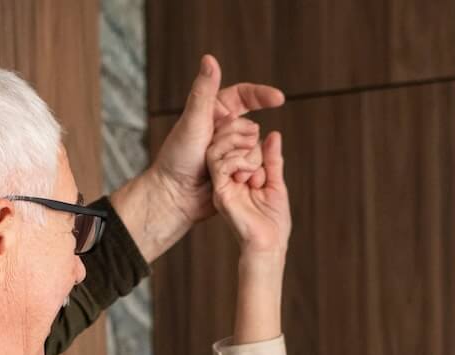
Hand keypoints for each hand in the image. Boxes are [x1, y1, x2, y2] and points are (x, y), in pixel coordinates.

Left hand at [155, 55, 283, 225]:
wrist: (176, 194)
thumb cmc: (178, 156)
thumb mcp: (193, 120)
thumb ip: (203, 90)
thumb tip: (209, 58)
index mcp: (213, 110)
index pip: (244, 95)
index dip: (262, 95)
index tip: (279, 99)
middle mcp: (224, 128)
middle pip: (252, 126)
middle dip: (238, 139)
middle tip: (212, 148)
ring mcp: (231, 149)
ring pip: (256, 147)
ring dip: (240, 157)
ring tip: (217, 165)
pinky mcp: (237, 168)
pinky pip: (255, 165)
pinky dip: (246, 170)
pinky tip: (233, 177)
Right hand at [214, 128, 290, 255]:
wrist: (269, 245)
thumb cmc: (274, 221)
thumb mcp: (276, 184)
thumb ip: (273, 160)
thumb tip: (274, 134)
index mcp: (239, 176)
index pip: (243, 145)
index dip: (258, 149)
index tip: (267, 174)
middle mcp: (227, 179)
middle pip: (231, 143)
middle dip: (253, 151)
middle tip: (263, 176)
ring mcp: (222, 185)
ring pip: (220, 149)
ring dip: (244, 155)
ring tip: (257, 172)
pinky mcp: (219, 193)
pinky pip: (219, 164)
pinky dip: (236, 162)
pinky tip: (250, 176)